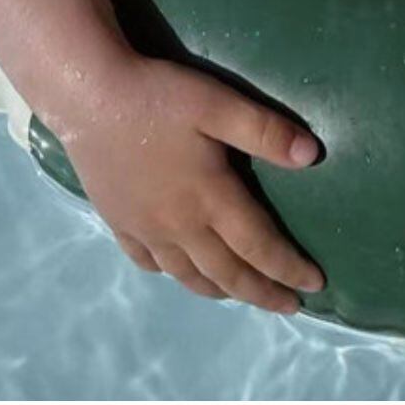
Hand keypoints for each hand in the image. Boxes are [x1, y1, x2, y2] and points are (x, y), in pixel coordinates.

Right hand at [57, 53, 325, 312]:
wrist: (89, 97)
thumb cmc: (160, 98)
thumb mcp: (220, 104)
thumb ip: (266, 131)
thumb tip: (313, 156)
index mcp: (210, 198)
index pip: (259, 245)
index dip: (288, 268)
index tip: (315, 284)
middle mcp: (179, 225)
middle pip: (227, 272)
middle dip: (262, 293)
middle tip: (290, 306)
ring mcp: (144, 228)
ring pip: (188, 275)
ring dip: (221, 290)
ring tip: (243, 295)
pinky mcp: (118, 222)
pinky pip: (149, 263)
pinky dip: (174, 275)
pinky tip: (180, 271)